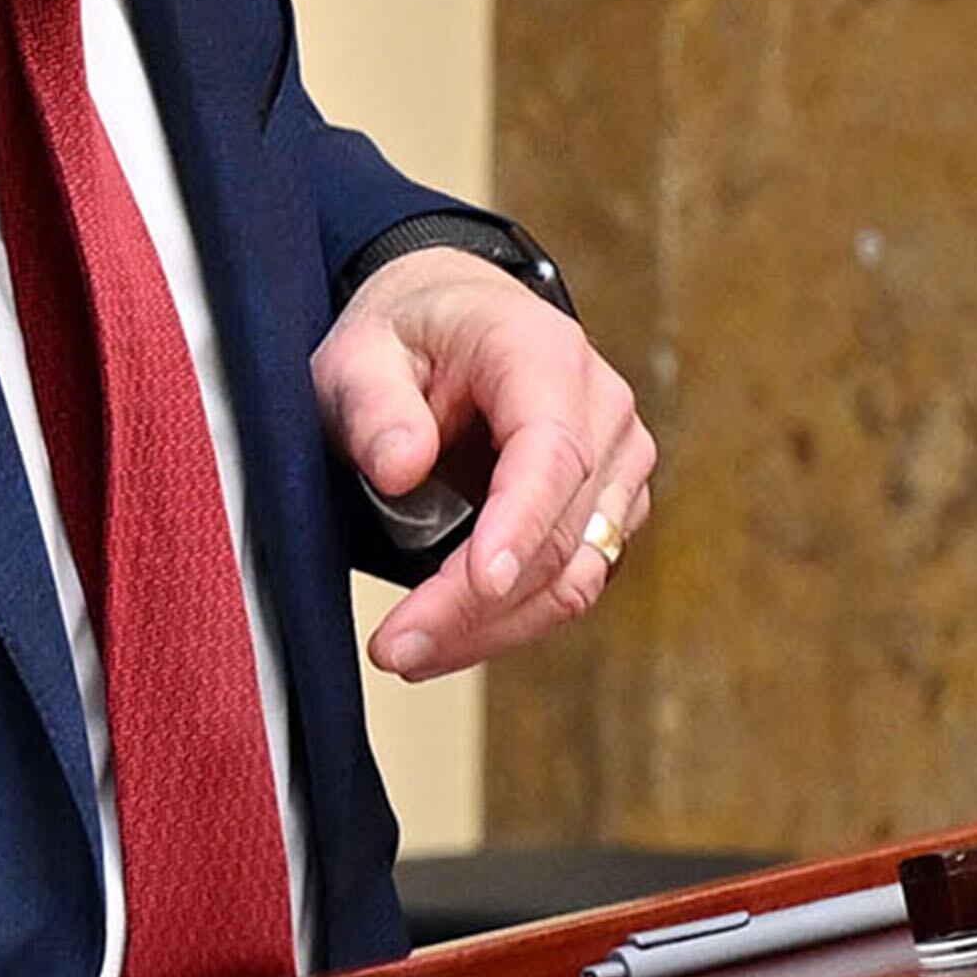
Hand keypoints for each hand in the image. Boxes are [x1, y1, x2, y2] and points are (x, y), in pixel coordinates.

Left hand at [313, 250, 654, 679]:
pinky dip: (513, 620)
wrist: (454, 323)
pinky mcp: (610, 510)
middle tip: (395, 648)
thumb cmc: (410, 335)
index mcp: (545, 354)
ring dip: (496, 628)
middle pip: (561, 533)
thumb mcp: (359, 353)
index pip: (553, 451)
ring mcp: (617, 465)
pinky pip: (574, 582)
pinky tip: (450, 637)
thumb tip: (401, 467)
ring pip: (577, 575)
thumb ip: (374, 405)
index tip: (481, 582)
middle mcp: (602, 411)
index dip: (520, 524)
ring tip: (410, 653)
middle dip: (477, 605)